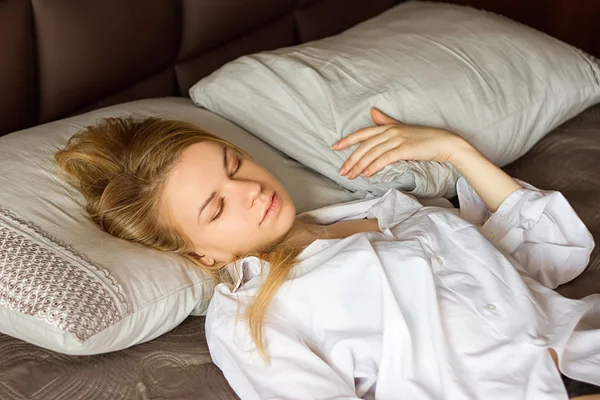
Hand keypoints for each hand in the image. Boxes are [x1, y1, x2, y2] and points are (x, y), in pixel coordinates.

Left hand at [331, 108, 467, 179]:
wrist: (444, 143)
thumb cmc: (423, 137)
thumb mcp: (402, 127)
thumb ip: (386, 122)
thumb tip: (372, 111)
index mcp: (388, 127)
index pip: (362, 133)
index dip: (347, 141)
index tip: (335, 148)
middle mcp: (390, 131)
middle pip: (364, 146)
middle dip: (351, 159)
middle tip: (341, 171)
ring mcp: (397, 139)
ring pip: (372, 154)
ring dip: (359, 166)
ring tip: (351, 176)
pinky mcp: (405, 149)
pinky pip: (384, 158)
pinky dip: (374, 166)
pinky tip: (367, 174)